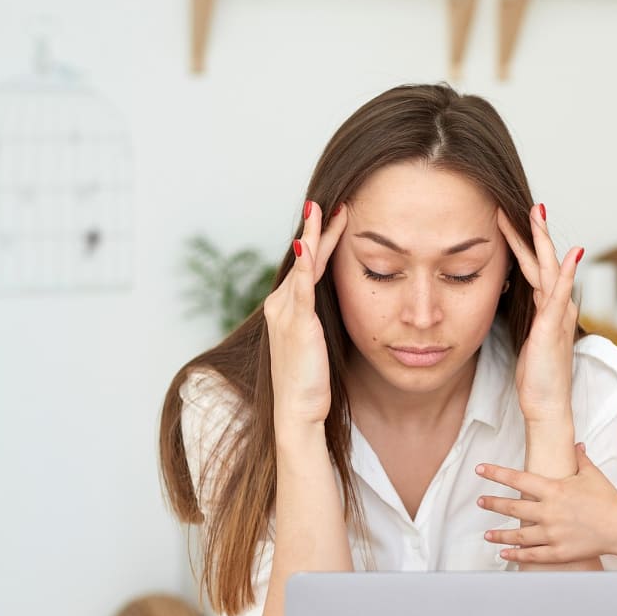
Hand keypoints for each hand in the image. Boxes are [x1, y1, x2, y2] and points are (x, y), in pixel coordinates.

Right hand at [263, 200, 348, 429]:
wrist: (299, 412)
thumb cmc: (312, 383)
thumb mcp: (319, 344)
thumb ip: (323, 320)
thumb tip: (336, 304)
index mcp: (286, 309)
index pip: (307, 267)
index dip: (320, 242)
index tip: (334, 218)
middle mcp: (280, 306)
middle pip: (305, 259)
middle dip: (317, 230)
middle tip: (332, 203)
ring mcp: (285, 313)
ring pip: (304, 266)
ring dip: (314, 237)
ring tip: (324, 210)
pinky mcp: (296, 324)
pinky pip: (303, 287)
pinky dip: (306, 264)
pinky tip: (310, 245)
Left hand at [477, 445, 616, 563]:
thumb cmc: (607, 498)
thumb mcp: (592, 474)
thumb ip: (580, 459)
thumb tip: (576, 444)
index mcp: (554, 490)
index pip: (518, 479)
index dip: (496, 473)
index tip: (480, 469)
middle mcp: (549, 512)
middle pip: (512, 507)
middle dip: (493, 504)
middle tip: (480, 502)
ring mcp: (552, 533)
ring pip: (517, 535)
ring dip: (499, 534)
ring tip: (487, 534)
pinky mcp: (558, 552)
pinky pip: (531, 555)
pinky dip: (515, 555)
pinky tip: (505, 553)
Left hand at [497, 205, 582, 423]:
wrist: (547, 405)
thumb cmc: (538, 378)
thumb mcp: (530, 341)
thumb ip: (531, 319)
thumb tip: (523, 302)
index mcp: (548, 309)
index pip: (535, 268)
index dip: (525, 244)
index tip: (510, 220)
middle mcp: (557, 307)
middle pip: (545, 261)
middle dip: (535, 232)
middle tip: (531, 203)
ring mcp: (558, 316)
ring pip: (551, 269)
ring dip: (544, 241)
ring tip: (537, 214)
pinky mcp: (554, 328)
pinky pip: (561, 295)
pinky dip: (566, 273)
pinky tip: (569, 254)